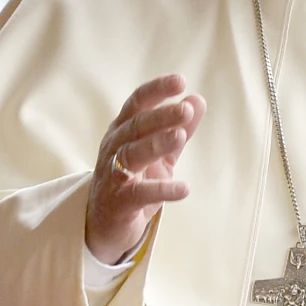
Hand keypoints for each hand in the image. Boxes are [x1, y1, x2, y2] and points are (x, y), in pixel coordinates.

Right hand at [85, 74, 206, 264]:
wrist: (107, 224)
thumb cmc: (134, 180)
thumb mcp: (160, 153)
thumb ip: (178, 127)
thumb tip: (198, 100)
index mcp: (123, 130)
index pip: (137, 103)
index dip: (156, 90)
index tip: (180, 81)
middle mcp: (115, 148)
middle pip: (136, 126)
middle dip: (161, 116)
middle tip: (186, 109)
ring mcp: (114, 175)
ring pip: (133, 154)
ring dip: (157, 144)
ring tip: (181, 136)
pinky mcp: (119, 202)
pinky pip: (140, 193)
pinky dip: (162, 190)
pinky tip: (184, 188)